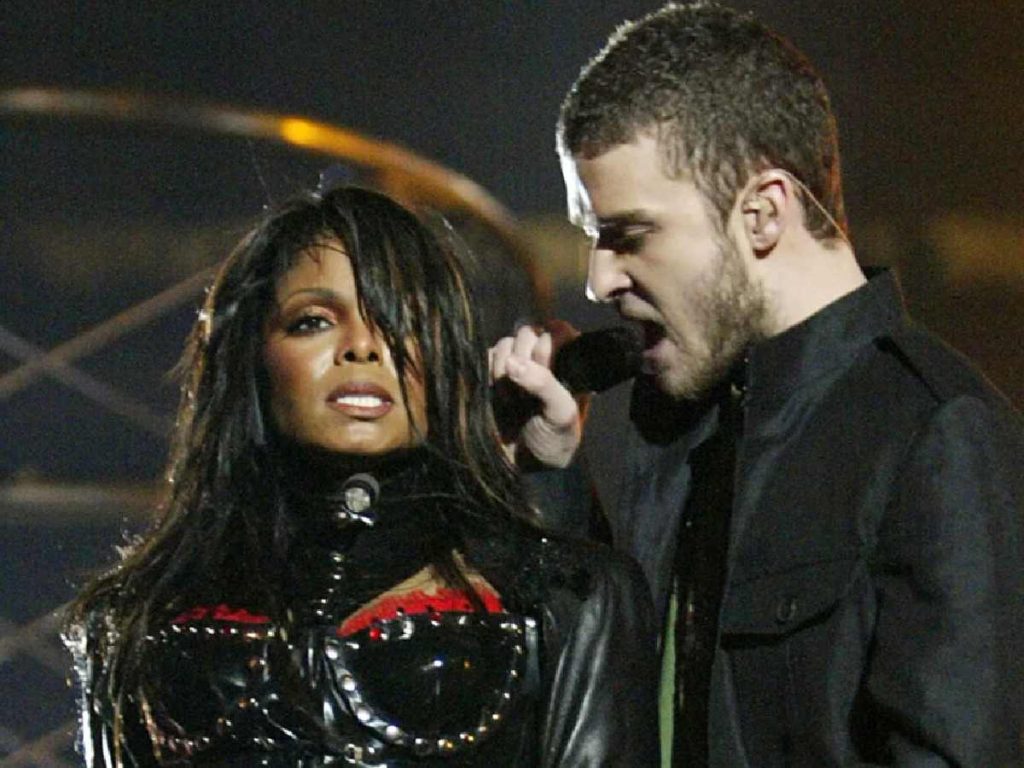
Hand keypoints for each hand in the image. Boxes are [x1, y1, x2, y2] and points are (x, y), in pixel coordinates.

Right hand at [489, 321, 583, 468]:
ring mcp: (514, 364)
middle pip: (527, 332)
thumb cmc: (552, 440)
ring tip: (511, 399)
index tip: (545, 367)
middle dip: (524, 359)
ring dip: (504, 369)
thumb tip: (512, 361)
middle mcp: (540, 358)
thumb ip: (543, 383)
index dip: (547, 346)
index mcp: (567, 362)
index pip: (557, 330)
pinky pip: (484, 357)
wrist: (522, 468)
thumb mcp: (560, 413)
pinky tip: (493, 394)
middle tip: (525, 391)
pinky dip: (487, 372)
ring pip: (504, 344)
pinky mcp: (489, 373)